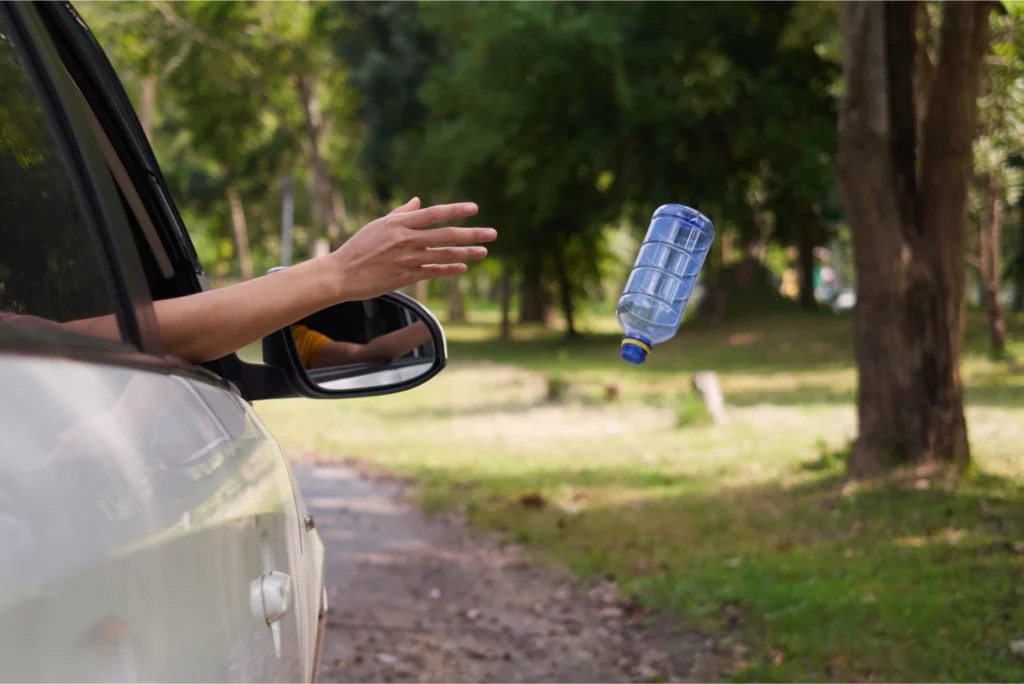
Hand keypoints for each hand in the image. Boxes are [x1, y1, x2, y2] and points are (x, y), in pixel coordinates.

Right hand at [327, 198, 496, 301]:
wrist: (342, 274)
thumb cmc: (359, 247)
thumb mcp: (379, 225)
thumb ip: (401, 213)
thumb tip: (417, 201)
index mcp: (399, 223)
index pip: (434, 213)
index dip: (456, 210)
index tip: (474, 208)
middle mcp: (406, 239)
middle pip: (446, 235)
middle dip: (473, 234)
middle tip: (492, 233)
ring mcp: (408, 259)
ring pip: (444, 254)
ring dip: (467, 253)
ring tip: (484, 252)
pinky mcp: (406, 277)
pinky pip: (434, 271)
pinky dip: (450, 269)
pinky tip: (463, 267)